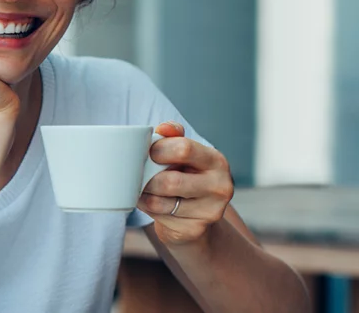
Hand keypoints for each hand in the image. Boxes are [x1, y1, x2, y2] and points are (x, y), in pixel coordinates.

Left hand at [136, 122, 234, 246]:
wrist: (197, 217)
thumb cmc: (186, 176)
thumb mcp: (183, 154)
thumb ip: (173, 136)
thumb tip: (164, 128)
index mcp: (216, 161)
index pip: (184, 148)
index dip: (158, 149)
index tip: (148, 152)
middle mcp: (220, 187)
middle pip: (170, 181)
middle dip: (147, 177)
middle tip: (139, 174)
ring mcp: (210, 212)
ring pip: (159, 201)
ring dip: (143, 194)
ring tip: (142, 187)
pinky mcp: (195, 230)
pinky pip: (159, 217)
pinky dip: (147, 208)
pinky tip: (149, 202)